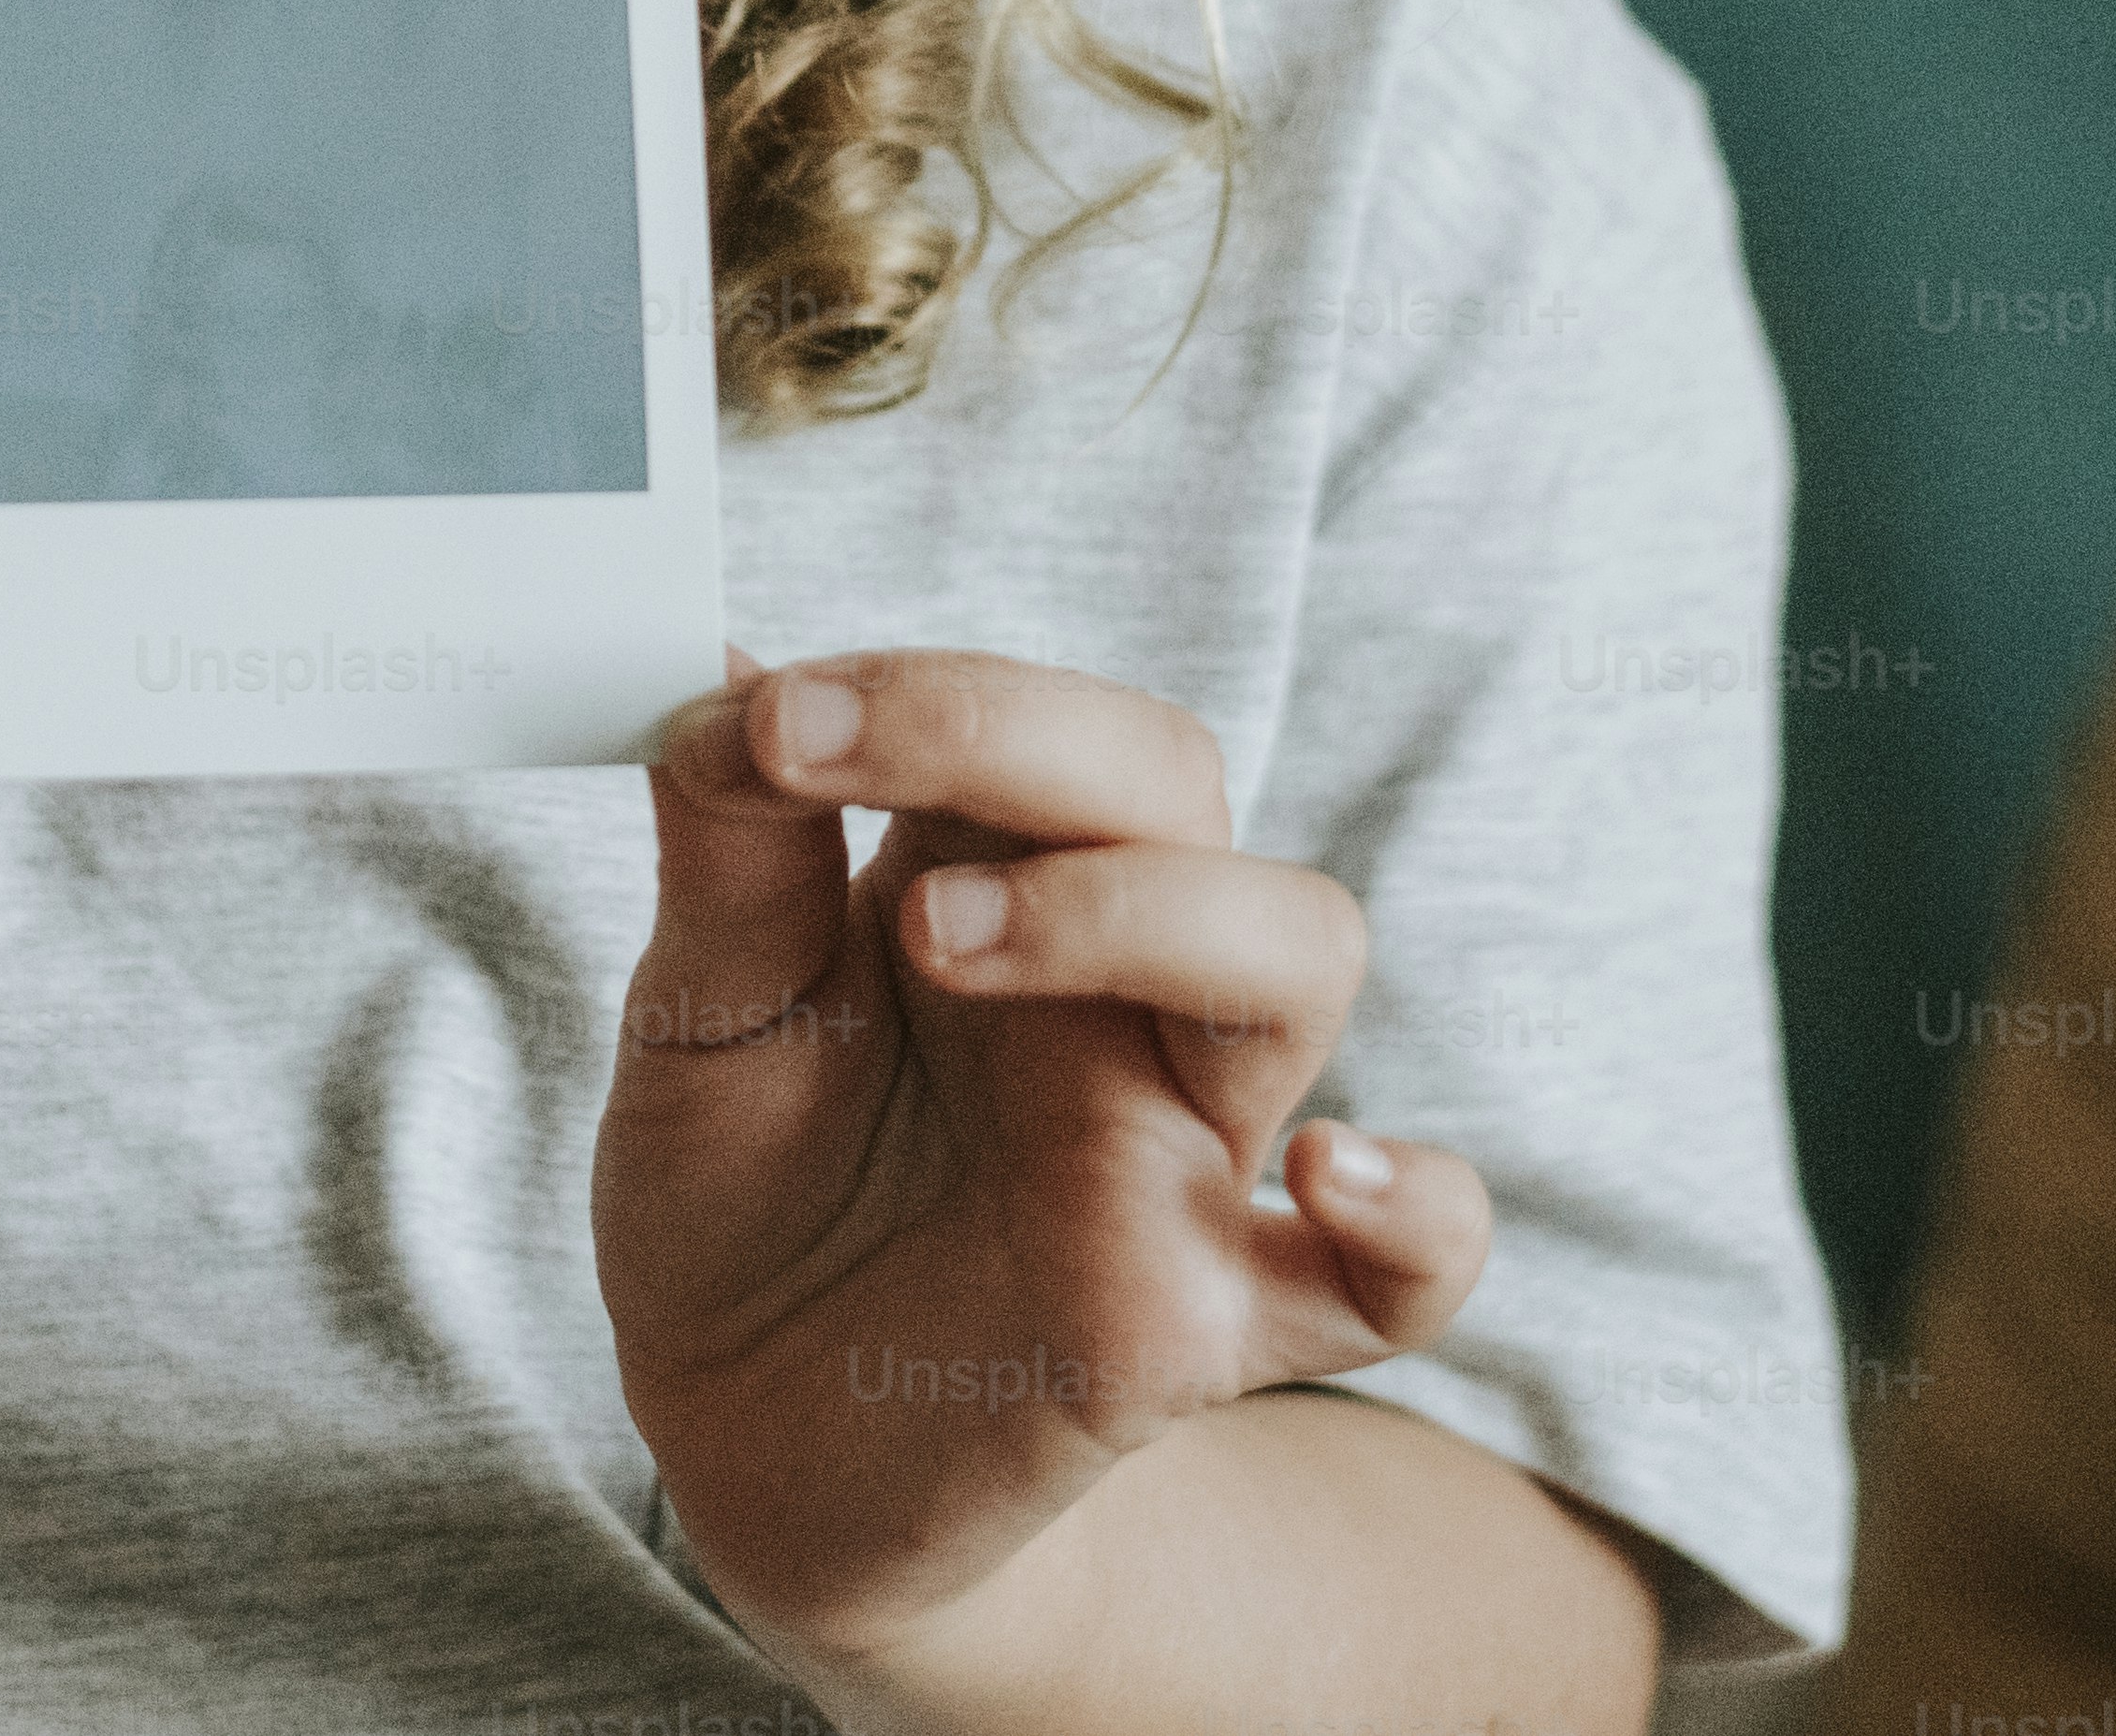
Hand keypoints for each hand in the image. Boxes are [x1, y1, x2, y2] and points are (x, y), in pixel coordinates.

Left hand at [593, 646, 1491, 1681]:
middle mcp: (1107, 988)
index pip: (1034, 721)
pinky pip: (1401, 1280)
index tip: (766, 714)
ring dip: (1148, 905)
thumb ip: (725, 850)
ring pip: (1296, 957)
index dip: (920, 690)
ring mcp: (1175, 1146)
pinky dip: (1420, 1217)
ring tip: (944, 935)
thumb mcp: (695, 1018)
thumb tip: (722, 666)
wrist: (740, 1448)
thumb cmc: (743, 1205)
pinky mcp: (1206, 1325)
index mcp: (987, 879)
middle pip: (1175, 785)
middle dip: (1019, 739)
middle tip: (818, 764)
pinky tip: (1328, 1176)